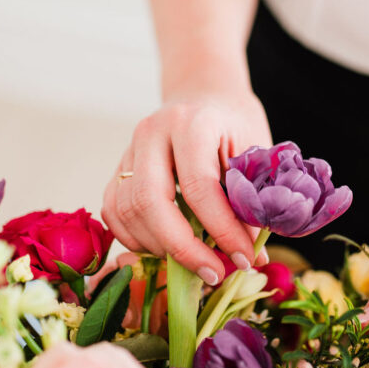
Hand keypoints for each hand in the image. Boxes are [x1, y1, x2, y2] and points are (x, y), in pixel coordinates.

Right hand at [102, 91, 271, 284]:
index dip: (222, 230)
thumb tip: (251, 258)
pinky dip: (136, 240)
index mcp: (191, 123)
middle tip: (214, 273)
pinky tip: (166, 249)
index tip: (245, 259)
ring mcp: (128, 150)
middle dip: (183, 248)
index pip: (199, 186)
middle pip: (150, 202)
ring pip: (126, 212)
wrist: (204, 94)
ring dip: (160, 248)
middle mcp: (151, 133)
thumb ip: (250, 199)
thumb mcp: (255, 152)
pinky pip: (114, 213)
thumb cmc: (234, 124)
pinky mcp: (117, 168)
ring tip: (195, 262)